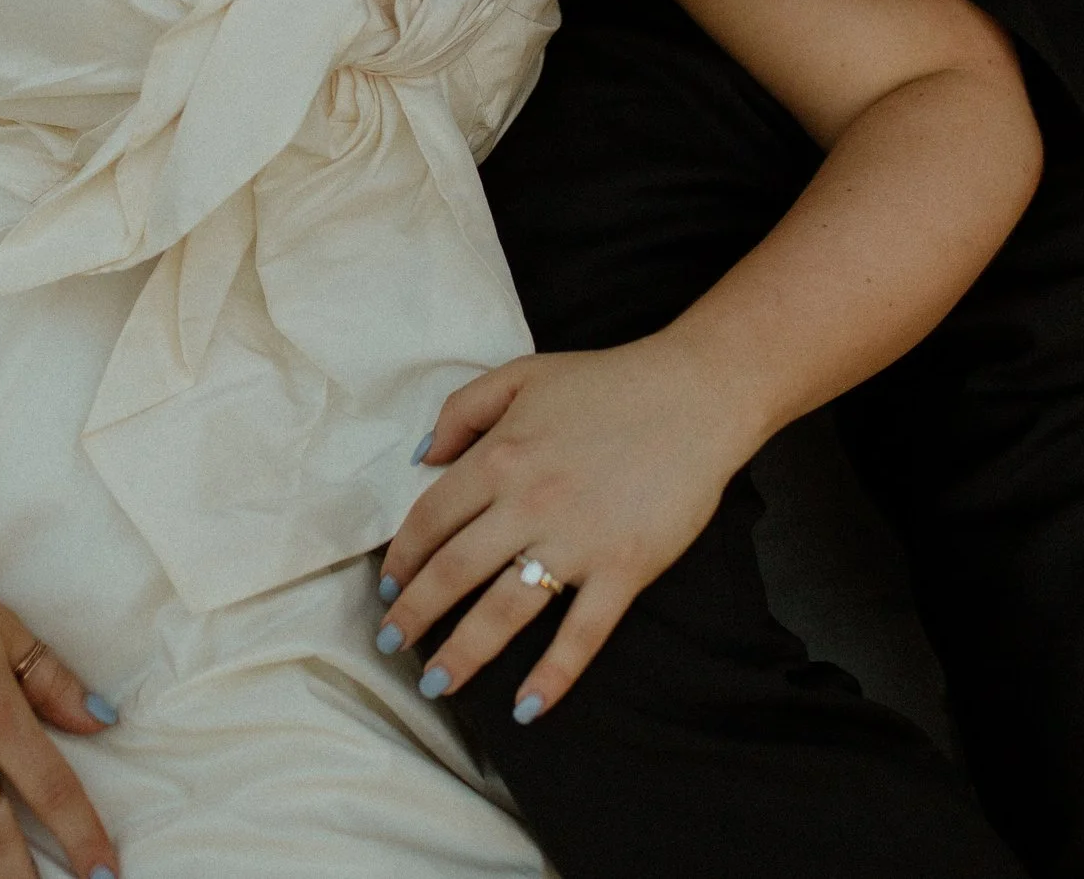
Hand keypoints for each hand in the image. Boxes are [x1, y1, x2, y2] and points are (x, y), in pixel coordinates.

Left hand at [374, 336, 760, 723]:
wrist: (694, 396)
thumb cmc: (607, 383)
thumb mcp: (521, 375)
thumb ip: (462, 410)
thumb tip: (421, 458)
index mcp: (499, 457)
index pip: (431, 520)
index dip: (403, 558)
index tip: (388, 586)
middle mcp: (527, 505)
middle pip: (453, 573)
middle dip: (414, 615)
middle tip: (390, 646)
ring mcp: (576, 542)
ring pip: (503, 611)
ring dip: (464, 652)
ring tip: (437, 683)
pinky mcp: (623, 569)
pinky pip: (581, 633)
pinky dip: (553, 675)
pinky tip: (526, 708)